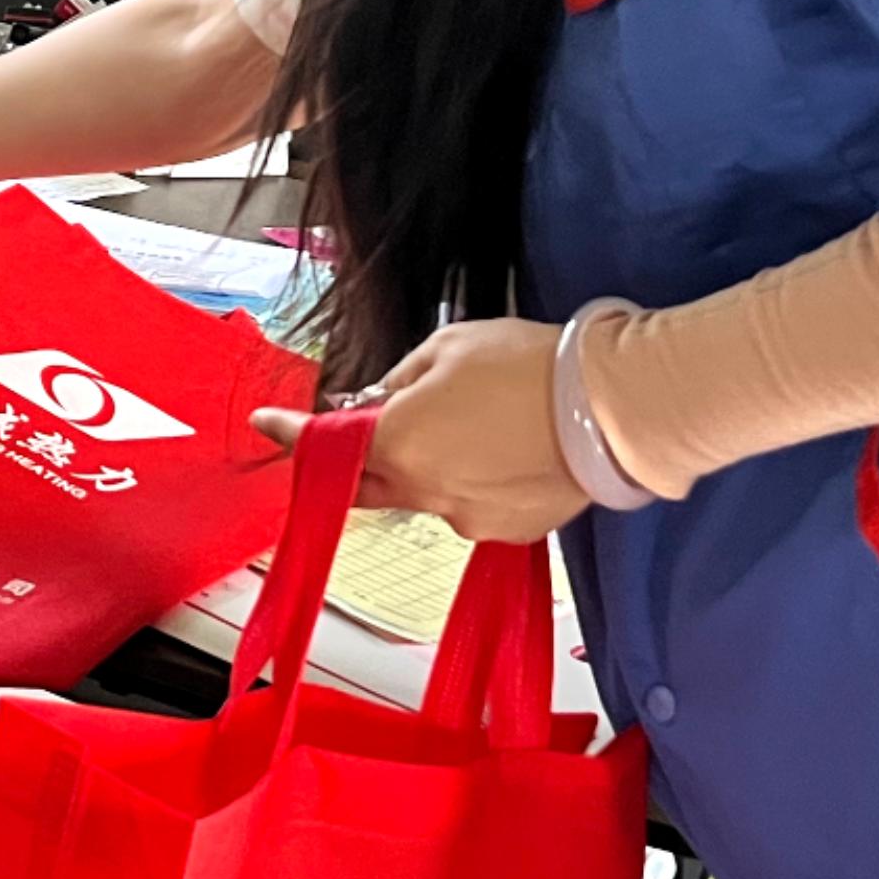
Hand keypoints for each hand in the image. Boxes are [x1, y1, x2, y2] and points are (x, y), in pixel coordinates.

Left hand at [249, 319, 588, 543]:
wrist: (611, 408)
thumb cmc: (528, 365)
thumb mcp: (448, 347)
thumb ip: (398, 381)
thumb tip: (374, 403)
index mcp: (399, 442)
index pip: (327, 443)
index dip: (292, 433)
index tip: (267, 424)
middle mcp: (424, 491)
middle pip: (370, 481)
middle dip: (365, 454)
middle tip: (381, 423)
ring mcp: (466, 519)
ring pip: (426, 491)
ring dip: (435, 461)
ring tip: (486, 419)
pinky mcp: (507, 531)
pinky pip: (472, 504)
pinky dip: (477, 479)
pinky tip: (511, 448)